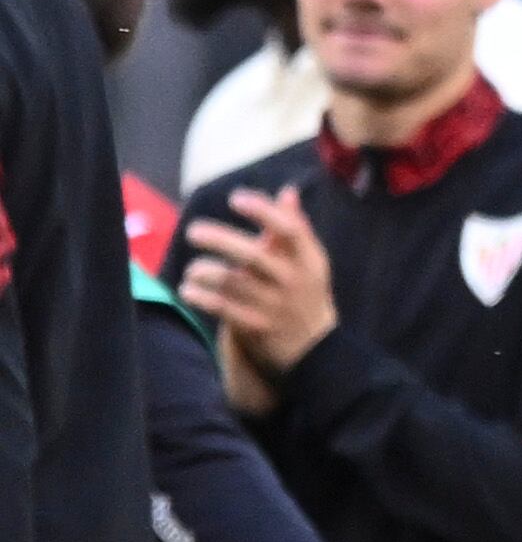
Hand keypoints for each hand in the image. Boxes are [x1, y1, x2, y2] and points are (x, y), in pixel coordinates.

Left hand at [177, 189, 336, 383]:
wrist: (314, 349)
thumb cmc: (304, 293)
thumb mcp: (309, 262)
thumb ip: (295, 227)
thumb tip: (288, 192)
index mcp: (307, 260)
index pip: (290, 230)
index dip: (263, 211)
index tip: (235, 199)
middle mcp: (292, 281)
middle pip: (254, 256)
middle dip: (219, 240)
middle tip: (193, 231)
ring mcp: (274, 305)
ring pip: (231, 282)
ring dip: (204, 271)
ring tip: (194, 270)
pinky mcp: (255, 326)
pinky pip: (221, 307)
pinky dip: (199, 296)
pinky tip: (188, 289)